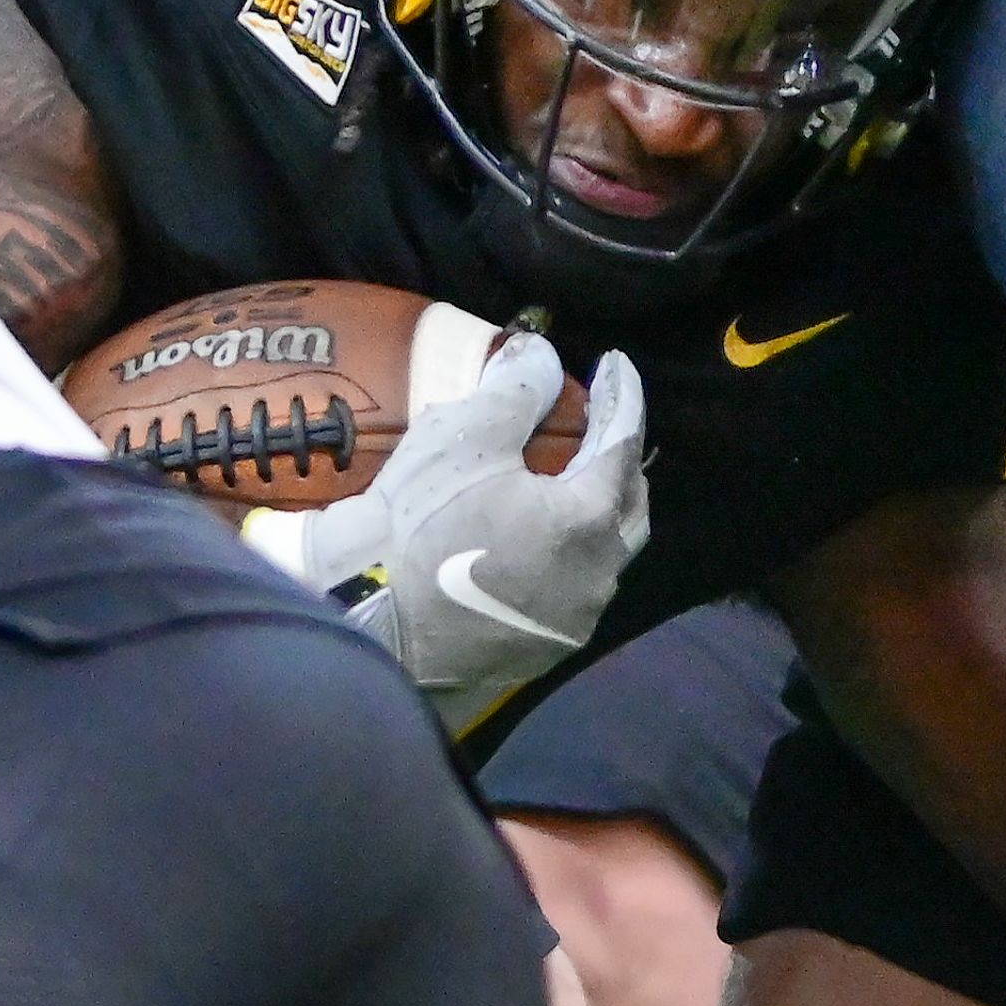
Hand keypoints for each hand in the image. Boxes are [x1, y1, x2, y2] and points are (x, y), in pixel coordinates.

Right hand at [270, 331, 648, 734]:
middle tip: (600, 423)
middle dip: (620, 459)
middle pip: (631, 505)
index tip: (615, 364)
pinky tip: (537, 538)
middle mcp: (598, 576)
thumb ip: (515, 387)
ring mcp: (573, 620)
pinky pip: (573, 588)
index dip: (621, 396)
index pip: (622, 443)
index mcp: (589, 521)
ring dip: (596, 510)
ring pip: (606, 553)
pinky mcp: (544, 650)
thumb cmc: (422, 526)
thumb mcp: (463, 437)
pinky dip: (568, 552)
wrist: (375, 628)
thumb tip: (541, 355)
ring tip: (569, 479)